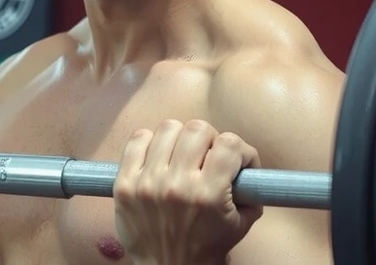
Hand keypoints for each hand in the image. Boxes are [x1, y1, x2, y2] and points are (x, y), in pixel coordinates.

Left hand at [113, 119, 262, 264]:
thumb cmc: (206, 247)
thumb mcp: (241, 224)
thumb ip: (251, 192)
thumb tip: (250, 165)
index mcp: (208, 195)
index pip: (229, 144)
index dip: (240, 150)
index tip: (237, 161)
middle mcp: (177, 185)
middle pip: (197, 129)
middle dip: (210, 139)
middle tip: (208, 156)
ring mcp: (147, 183)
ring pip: (167, 129)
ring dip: (180, 138)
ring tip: (182, 155)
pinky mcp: (124, 184)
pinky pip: (137, 140)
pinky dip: (150, 141)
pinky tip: (158, 156)